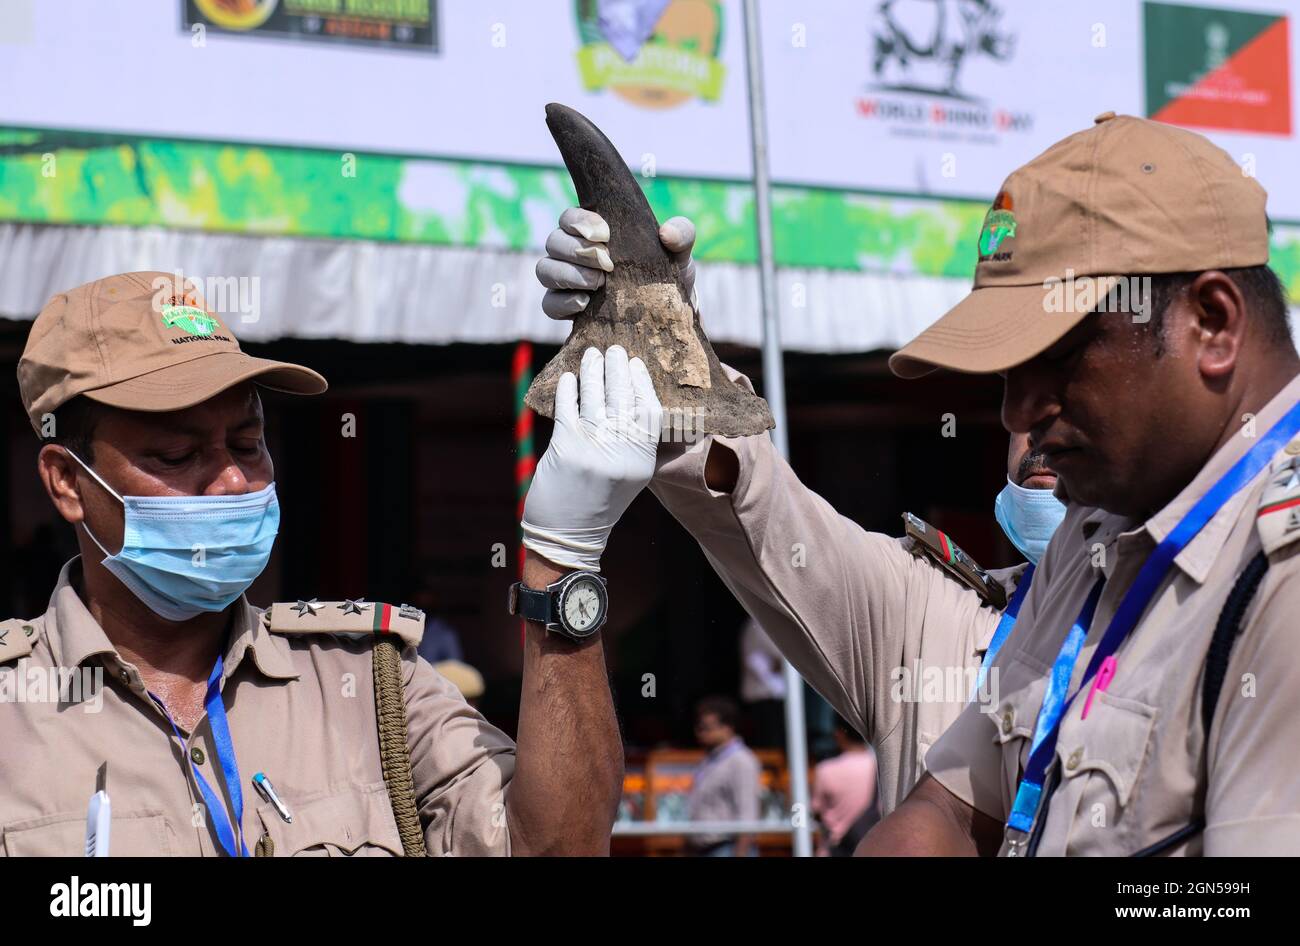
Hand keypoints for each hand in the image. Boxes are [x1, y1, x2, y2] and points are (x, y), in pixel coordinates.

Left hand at [521, 345, 662, 571]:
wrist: (567, 538)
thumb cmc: (596, 505)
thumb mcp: (627, 477)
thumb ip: (630, 443)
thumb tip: (624, 398)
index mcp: (642, 461)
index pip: (651, 412)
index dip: (643, 384)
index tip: (636, 364)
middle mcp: (623, 453)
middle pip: (624, 399)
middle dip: (618, 369)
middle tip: (614, 349)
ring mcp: (595, 449)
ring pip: (597, 398)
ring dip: (593, 372)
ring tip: (591, 356)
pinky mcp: (567, 447)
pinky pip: (569, 408)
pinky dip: (568, 390)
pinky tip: (567, 378)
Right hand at [536, 208, 697, 318]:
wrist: (667, 318)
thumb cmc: (668, 276)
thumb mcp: (680, 254)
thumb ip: (681, 234)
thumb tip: (666, 233)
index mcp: (594, 232)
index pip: (570, 217)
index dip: (580, 222)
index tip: (606, 235)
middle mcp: (574, 253)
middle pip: (553, 241)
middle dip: (577, 251)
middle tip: (607, 265)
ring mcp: (567, 282)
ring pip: (544, 270)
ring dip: (567, 274)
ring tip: (597, 284)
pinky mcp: (566, 310)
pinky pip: (549, 304)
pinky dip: (563, 302)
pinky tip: (586, 304)